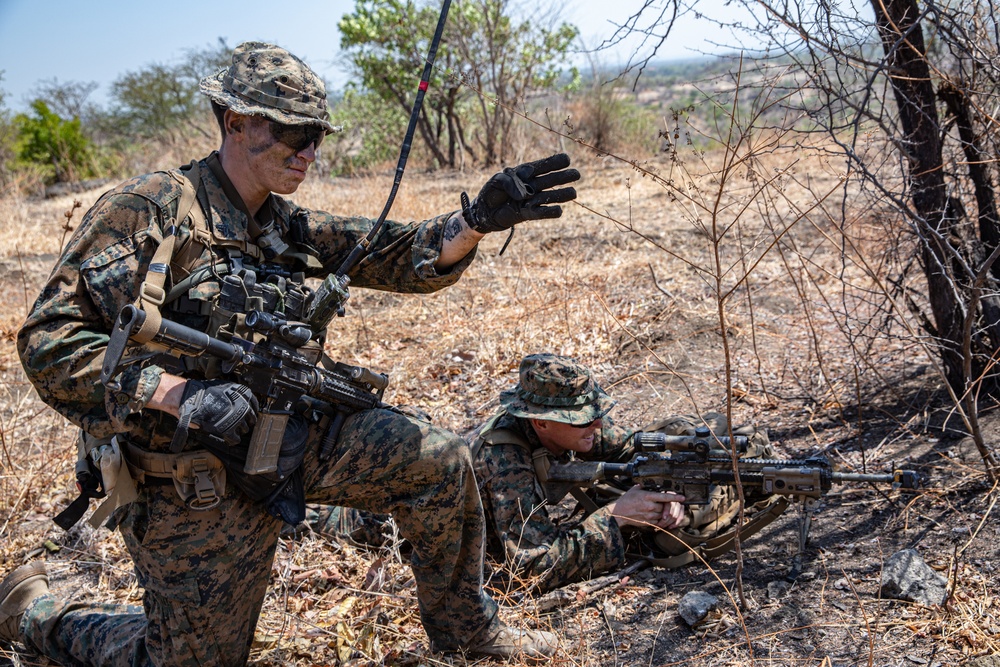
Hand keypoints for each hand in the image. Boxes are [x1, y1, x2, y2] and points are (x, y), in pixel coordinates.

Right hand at [177, 379, 258, 445]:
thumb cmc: (205, 391)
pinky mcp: (228, 429)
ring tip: (231, 428)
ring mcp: (236, 418)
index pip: (255, 406)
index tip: (248, 414)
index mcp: (244, 395)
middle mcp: (243, 406)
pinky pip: (235, 438)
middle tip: (239, 422)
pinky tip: (229, 437)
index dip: (251, 411)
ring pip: (244, 429)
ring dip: (239, 430)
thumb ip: (236, 395)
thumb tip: (244, 402)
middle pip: (251, 419)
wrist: (192, 398)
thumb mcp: (226, 387)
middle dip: (245, 421)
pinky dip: (233, 439)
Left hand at [463, 153, 579, 232]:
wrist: (484, 210)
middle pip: (550, 181)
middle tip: (577, 174)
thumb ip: (509, 183)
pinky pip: (540, 213)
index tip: (566, 159)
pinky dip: (549, 212)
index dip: (554, 162)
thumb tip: (524, 195)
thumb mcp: (497, 180)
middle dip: (563, 177)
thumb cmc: (491, 192)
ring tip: (574, 193)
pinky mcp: (527, 214)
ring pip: (549, 197)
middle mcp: (531, 186)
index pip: (541, 167)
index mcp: (525, 174)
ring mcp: (531, 200)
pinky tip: (559, 210)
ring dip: (561, 195)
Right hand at [611, 486, 687, 529]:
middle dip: (664, 505)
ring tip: (653, 508)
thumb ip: (644, 486)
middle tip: (659, 503)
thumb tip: (651, 483)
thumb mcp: (635, 489)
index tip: (682, 497)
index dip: (675, 497)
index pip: (664, 497)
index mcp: (647, 496)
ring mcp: (649, 515)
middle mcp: (649, 506)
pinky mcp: (648, 522)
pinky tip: (651, 514)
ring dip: (661, 512)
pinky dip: (657, 518)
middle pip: (665, 506)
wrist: (619, 513)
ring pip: (662, 514)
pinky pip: (658, 521)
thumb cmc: (626, 500)